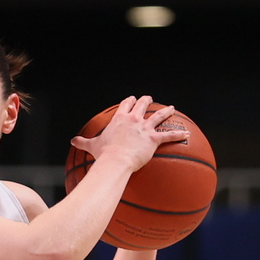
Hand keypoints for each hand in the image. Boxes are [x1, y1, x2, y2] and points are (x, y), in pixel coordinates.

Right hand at [69, 95, 189, 173]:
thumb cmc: (103, 154)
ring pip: (158, 115)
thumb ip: (83, 142)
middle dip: (146, 100)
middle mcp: (133, 120)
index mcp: (120, 119)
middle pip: (142, 105)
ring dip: (166, 111)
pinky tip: (187, 134)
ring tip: (171, 108)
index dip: (129, 101)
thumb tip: (72, 141)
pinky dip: (178, 135)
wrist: (115, 160)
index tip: (132, 99)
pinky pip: (169, 136)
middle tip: (149, 99)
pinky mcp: (153, 139)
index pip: (126, 105)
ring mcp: (144, 128)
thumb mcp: (92, 146)